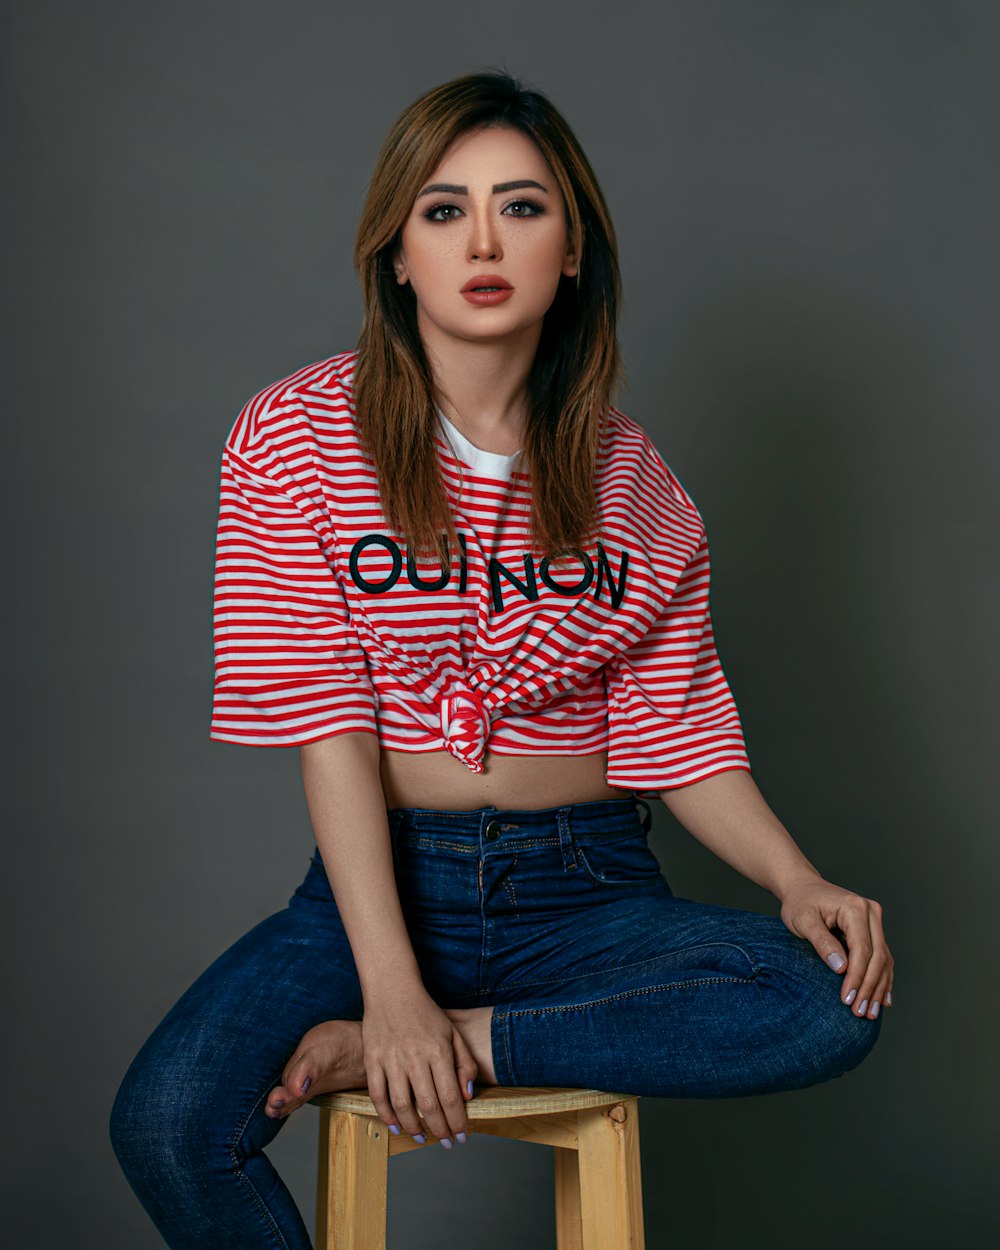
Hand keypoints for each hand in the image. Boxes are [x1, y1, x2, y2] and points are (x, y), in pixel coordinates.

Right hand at [361, 987, 477, 1147]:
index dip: (457, 1121)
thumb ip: (464, 1063)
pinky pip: (378, 1094)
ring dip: (413, 1127)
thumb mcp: (452, 1033)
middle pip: (429, 1105)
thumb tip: (467, 1095)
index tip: (461, 1136)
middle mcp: (416, 1057)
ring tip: (422, 1137)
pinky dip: (386, 1115)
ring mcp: (392, 1059)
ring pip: (402, 1104)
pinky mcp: (372, 1059)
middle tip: (445, 1143)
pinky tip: (396, 1126)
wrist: (393, 991)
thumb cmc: (426, 1013)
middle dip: (440, 1129)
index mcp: (439, 1051)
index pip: (451, 1096)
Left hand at [778, 876, 893, 1018]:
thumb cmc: (800, 903)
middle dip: (869, 987)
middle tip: (859, 1012)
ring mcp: (875, 921)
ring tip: (869, 1013)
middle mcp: (871, 913)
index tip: (847, 1000)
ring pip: (884, 960)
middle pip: (878, 957)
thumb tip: (842, 969)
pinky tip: (881, 1000)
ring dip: (877, 988)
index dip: (857, 977)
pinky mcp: (873, 930)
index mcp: (855, 908)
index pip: (862, 950)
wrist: (802, 887)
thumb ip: (822, 942)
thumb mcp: (803, 921)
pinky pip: (882, 958)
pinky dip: (881, 979)